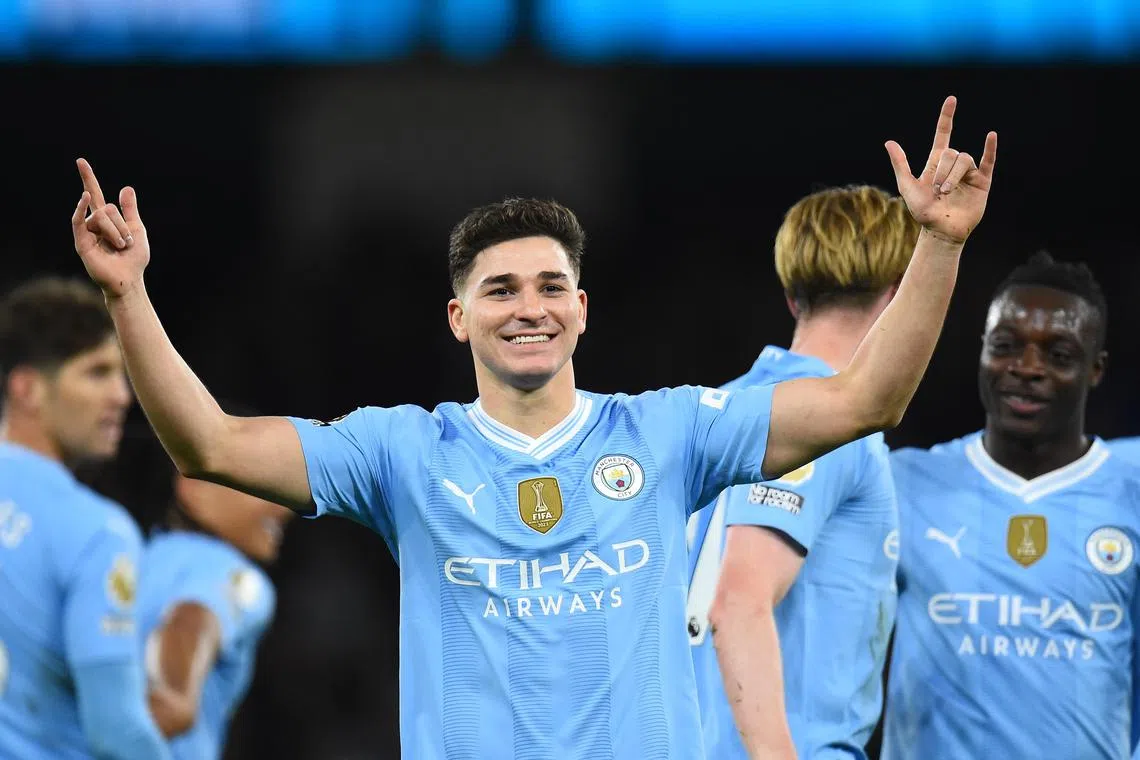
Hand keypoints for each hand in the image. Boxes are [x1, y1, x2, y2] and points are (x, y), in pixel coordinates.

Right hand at [71, 158, 149, 298]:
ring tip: (120, 248)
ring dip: (117, 232)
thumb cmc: (134, 258)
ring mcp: (86, 232)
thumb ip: (130, 210)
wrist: (130, 279)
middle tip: (127, 244)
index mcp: (107, 219)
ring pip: (101, 216)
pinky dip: (81, 207)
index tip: (80, 161)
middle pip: (107, 208)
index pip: (96, 194)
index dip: (88, 178)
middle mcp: (93, 223)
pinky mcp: (81, 242)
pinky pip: (79, 220)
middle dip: (123, 226)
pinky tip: (85, 197)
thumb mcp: (137, 230)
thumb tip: (126, 187)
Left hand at [886, 96, 997, 244]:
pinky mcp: (982, 181)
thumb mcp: (907, 187)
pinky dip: (990, 148)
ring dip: (954, 175)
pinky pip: (988, 161)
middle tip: (937, 189)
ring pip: (965, 159)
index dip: (946, 117)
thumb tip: (889, 142)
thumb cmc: (922, 212)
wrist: (940, 230)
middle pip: (951, 152)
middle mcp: (953, 165)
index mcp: (936, 163)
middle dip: (943, 170)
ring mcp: (969, 172)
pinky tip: (990, 136)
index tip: (952, 100)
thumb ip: (900, 164)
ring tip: (947, 192)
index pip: (943, 134)